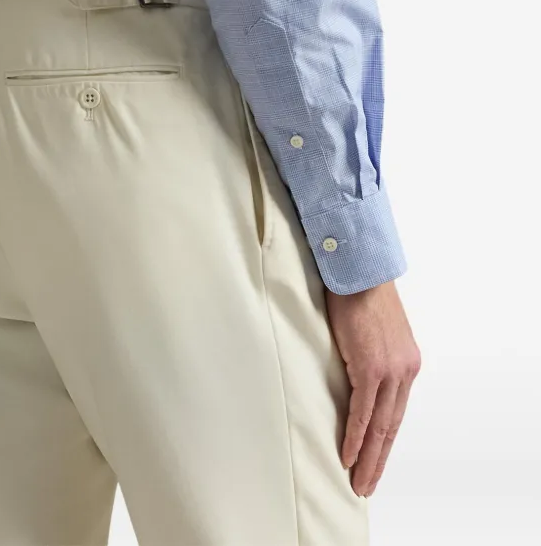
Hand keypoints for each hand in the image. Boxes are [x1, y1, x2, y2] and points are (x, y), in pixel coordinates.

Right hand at [325, 278, 420, 497]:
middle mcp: (404, 371)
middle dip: (377, 459)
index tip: (373, 461)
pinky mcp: (372, 368)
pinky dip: (355, 437)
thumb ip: (370, 357)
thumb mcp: (373, 332)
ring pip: (380, 426)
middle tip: (365, 484)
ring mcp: (390, 371)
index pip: (396, 412)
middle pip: (392, 426)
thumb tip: (354, 375)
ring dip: (367, 457)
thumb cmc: (359, 292)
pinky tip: (347, 456)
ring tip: (357, 481)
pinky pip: (363, 412)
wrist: (359, 269)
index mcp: (406, 363)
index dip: (384, 441)